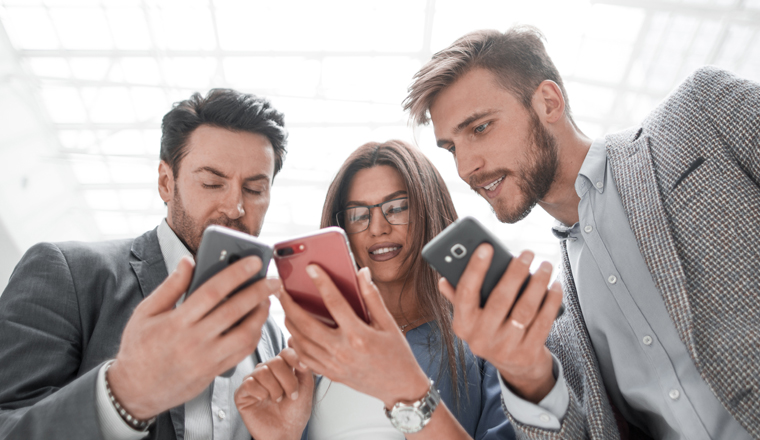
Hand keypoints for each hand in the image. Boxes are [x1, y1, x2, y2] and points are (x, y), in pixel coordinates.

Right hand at [108, 255, 276, 418]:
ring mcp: (206, 359)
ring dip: (260, 316)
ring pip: (244, 335)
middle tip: (274, 279)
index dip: (236, 274)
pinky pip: (242, 353)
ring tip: (267, 300)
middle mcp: (193, 341)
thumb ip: (170, 286)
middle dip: (258, 292)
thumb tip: (188, 260)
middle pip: (234, 311)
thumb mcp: (145, 313)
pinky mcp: (214, 372)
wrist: (134, 390)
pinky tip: (256, 322)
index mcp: (175, 322)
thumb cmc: (139, 347)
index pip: (212, 292)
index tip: (254, 261)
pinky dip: (254, 335)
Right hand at [235, 347, 313, 439]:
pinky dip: (259, 392)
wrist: (285, 433)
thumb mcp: (306, 387)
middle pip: (275, 361)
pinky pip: (248, 383)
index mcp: (282, 368)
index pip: (285, 352)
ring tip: (277, 400)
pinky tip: (264, 400)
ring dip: (274, 389)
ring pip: (262, 371)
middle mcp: (267, 372)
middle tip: (291, 395)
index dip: (294, 358)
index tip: (302, 368)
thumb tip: (295, 341)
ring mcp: (253, 381)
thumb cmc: (295, 413)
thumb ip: (303, 365)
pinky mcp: (242, 393)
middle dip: (287, 380)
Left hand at [279, 266, 429, 408]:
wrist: (400, 387)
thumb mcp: (389, 323)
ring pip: (301, 341)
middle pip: (306, 324)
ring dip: (289, 323)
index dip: (321, 282)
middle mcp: (342, 350)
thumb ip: (372, 297)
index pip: (334, 302)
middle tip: (281, 290)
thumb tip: (362, 273)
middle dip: (290, 304)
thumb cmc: (397, 356)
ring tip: (285, 308)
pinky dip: (295, 344)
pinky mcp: (330, 374)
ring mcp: (333, 364)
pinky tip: (294, 333)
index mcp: (358, 335)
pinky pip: (304, 358)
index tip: (311, 268)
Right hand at [439, 244, 562, 402]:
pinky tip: (554, 286)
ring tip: (545, 266)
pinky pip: (542, 322)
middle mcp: (480, 339)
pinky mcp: (527, 353)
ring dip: (537, 284)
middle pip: (500, 299)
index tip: (486, 246)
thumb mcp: (472, 317)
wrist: (514, 366)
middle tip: (527, 253)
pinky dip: (551, 301)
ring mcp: (504, 348)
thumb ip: (459, 296)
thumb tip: (443, 280)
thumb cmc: (491, 329)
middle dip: (515, 272)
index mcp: (462, 325)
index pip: (465, 293)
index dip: (475, 269)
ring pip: (524, 310)